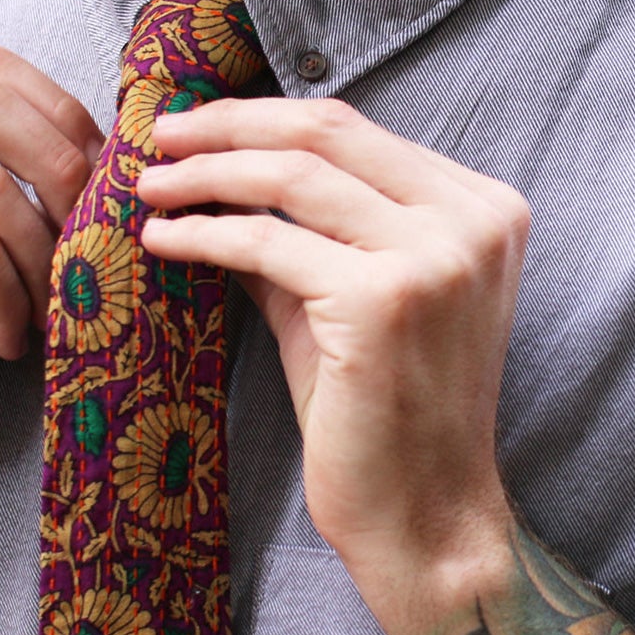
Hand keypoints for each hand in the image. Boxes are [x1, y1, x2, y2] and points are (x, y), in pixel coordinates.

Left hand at [137, 97, 527, 578]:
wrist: (424, 515)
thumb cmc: (384, 414)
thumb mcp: (350, 298)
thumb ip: (304, 230)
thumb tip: (213, 168)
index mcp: (485, 208)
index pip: (355, 129)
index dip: (262, 118)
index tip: (198, 128)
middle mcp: (474, 221)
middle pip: (326, 132)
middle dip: (228, 126)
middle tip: (158, 136)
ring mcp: (437, 257)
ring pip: (293, 177)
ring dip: (207, 174)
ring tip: (149, 186)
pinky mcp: (384, 300)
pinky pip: (270, 244)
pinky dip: (206, 235)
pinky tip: (163, 240)